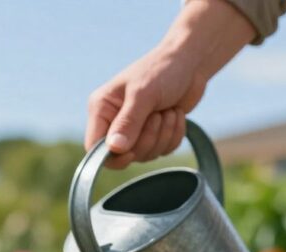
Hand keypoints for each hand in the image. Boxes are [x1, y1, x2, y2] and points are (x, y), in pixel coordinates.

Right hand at [84, 0, 255, 168]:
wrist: (191, 62)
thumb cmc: (163, 70)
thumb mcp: (144, 94)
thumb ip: (128, 122)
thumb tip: (114, 149)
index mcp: (102, 108)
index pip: (95, 147)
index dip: (112, 155)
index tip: (131, 151)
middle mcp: (114, 121)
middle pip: (123, 154)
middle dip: (147, 138)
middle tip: (158, 115)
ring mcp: (134, 129)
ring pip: (145, 154)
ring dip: (163, 135)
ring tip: (169, 110)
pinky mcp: (154, 133)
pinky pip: (162, 151)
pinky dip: (174, 135)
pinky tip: (176, 114)